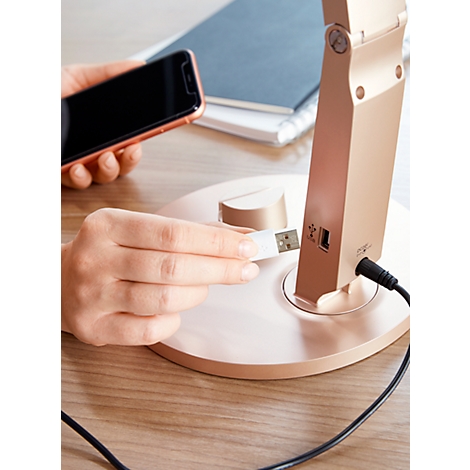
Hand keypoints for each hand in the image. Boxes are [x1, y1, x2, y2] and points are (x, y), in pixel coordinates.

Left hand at [61, 60, 144, 188]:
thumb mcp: (80, 76)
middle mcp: (94, 149)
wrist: (27, 99)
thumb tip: (139, 67)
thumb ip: (111, 73)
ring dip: (108, 170)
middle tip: (128, 151)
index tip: (138, 144)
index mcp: (103, 131)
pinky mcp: (61, 170)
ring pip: (102, 176)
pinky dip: (80, 177)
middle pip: (120, 165)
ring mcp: (79, 162)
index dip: (135, 149)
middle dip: (127, 161)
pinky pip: (76, 181)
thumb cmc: (52, 90)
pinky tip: (78, 167)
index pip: (127, 146)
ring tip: (105, 158)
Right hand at [61, 209, 259, 345]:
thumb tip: (239, 236)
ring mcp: (93, 295)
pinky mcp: (96, 327)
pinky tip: (176, 309)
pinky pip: (149, 330)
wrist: (60, 281)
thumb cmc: (109, 253)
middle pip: (173, 266)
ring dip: (198, 293)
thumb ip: (187, 232)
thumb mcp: (138, 230)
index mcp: (109, 225)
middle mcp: (97, 259)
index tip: (247, 245)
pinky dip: (174, 320)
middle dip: (220, 268)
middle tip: (245, 269)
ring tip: (205, 285)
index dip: (216, 241)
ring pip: (164, 299)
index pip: (174, 233)